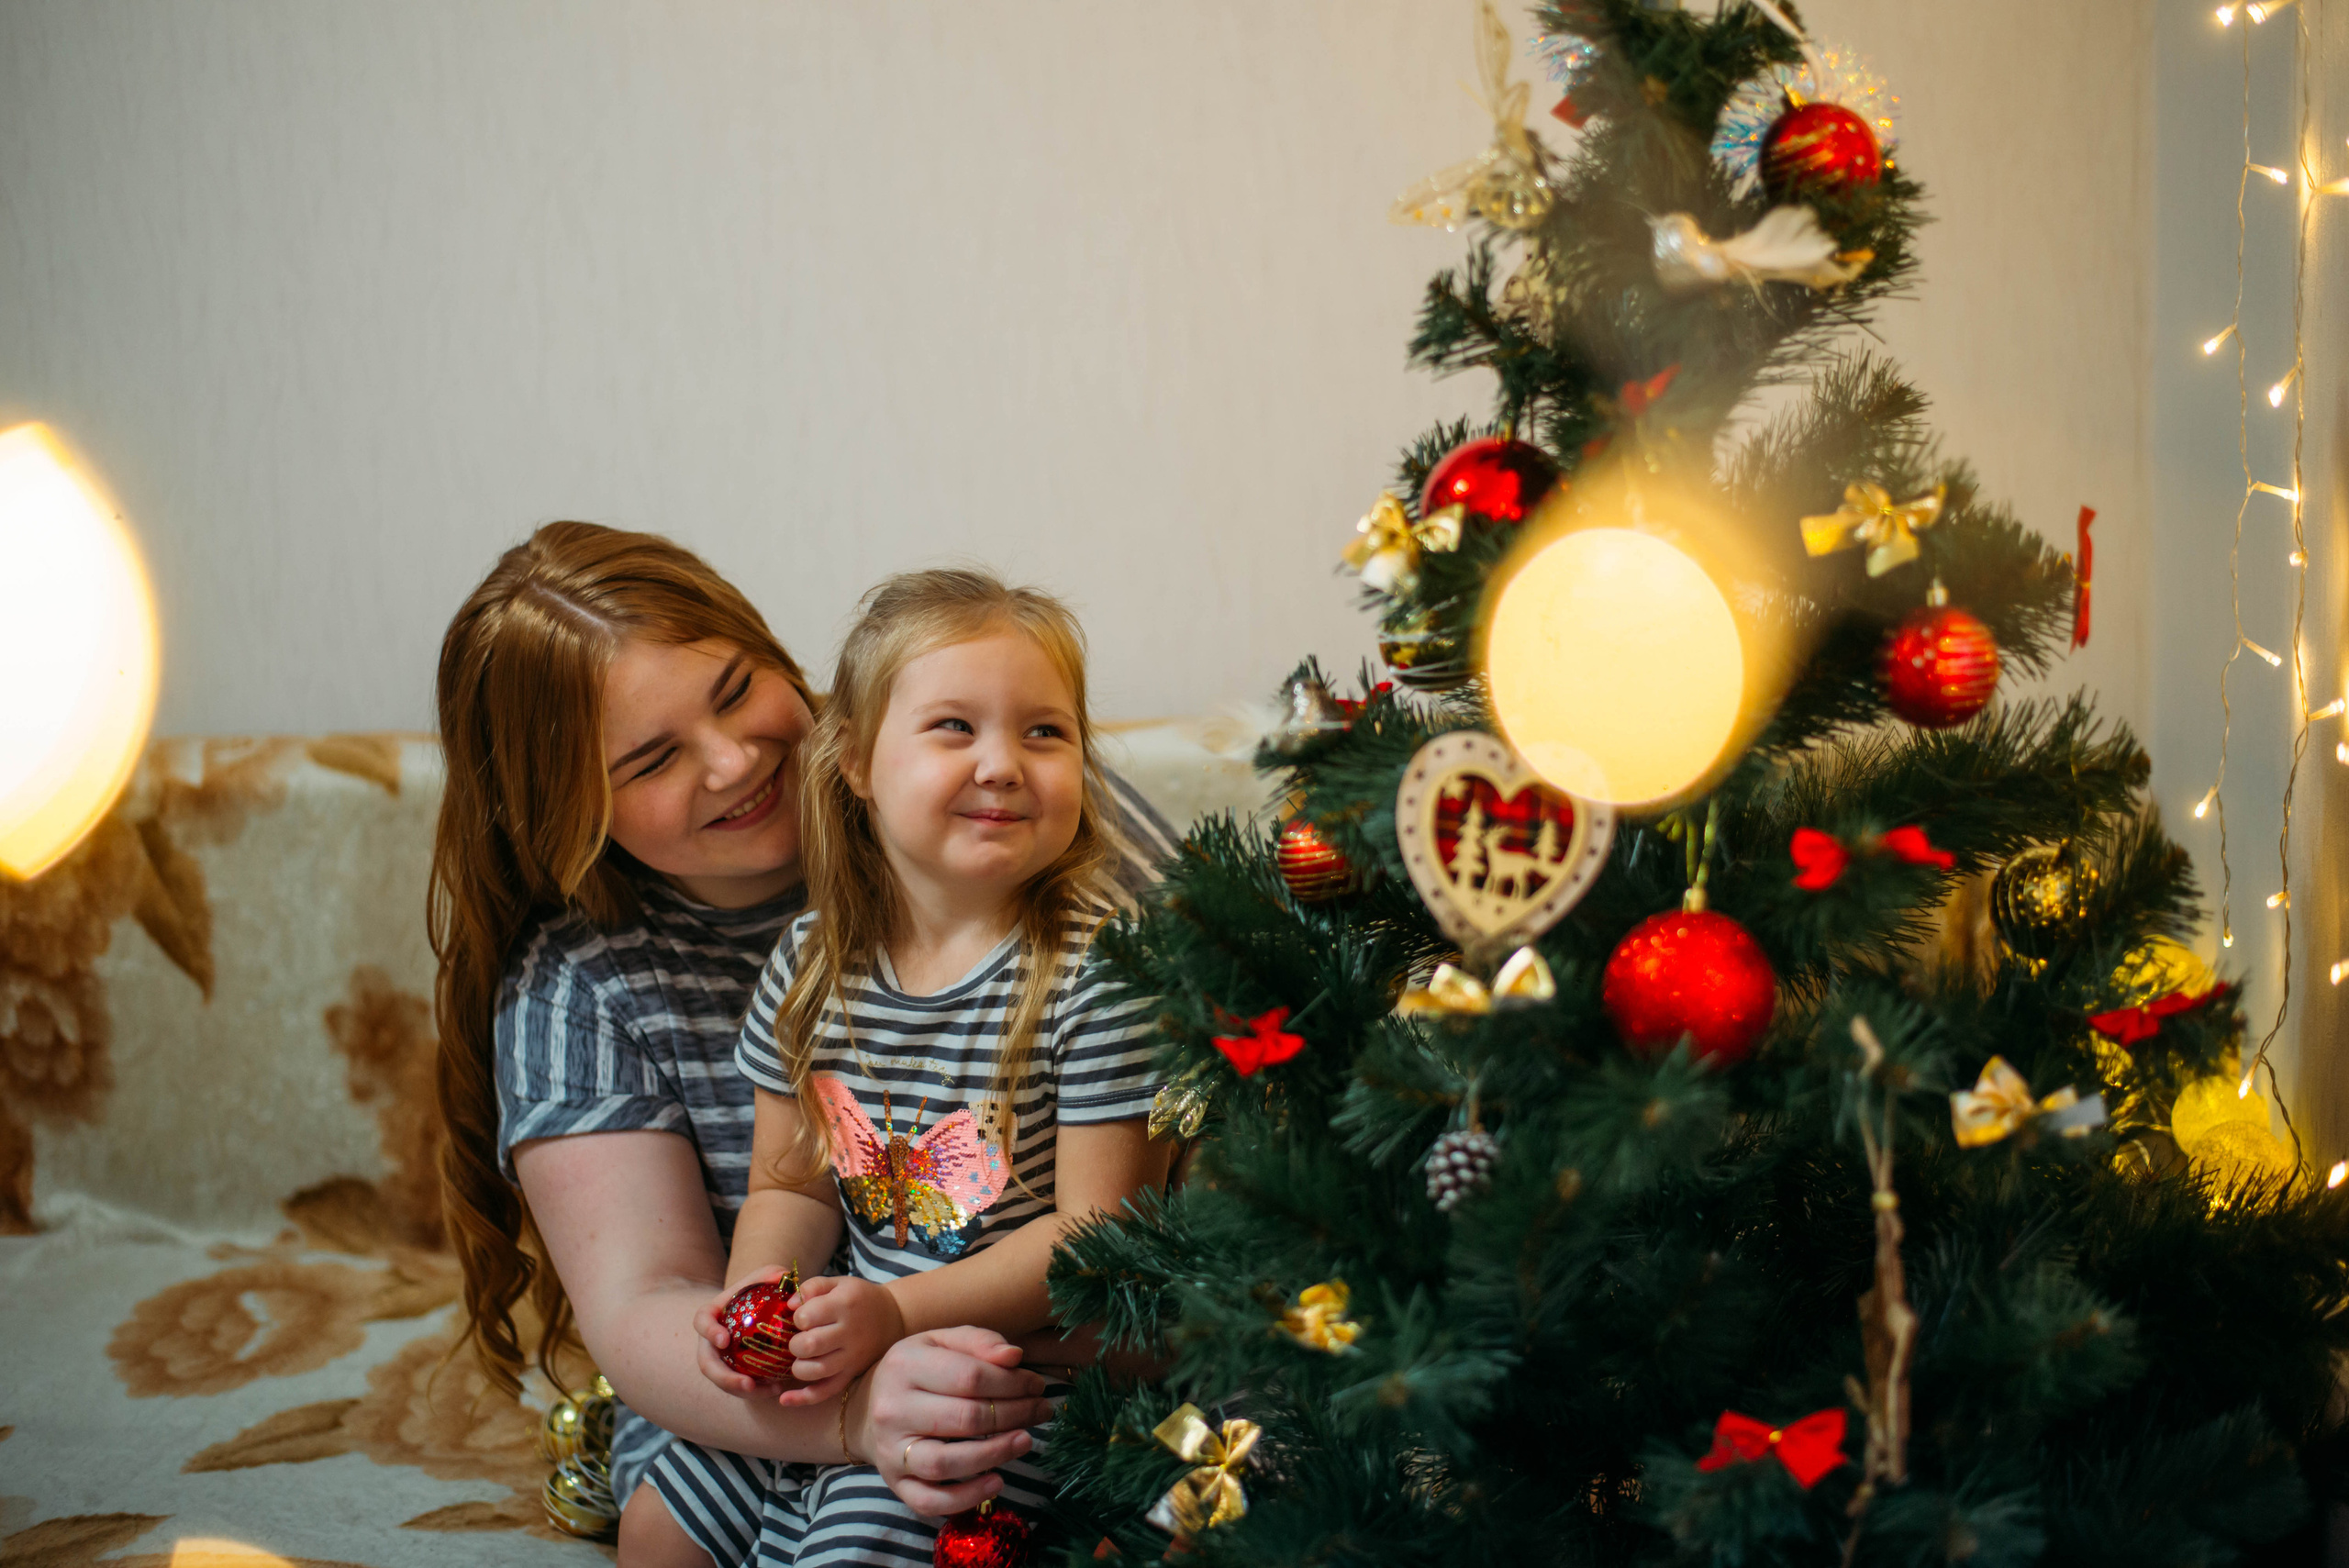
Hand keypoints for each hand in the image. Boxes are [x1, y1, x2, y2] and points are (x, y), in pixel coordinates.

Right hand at [694, 1263, 796, 1397]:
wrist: (766, 1305)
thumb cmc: (764, 1288)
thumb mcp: (770, 1275)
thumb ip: (774, 1274)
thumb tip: (782, 1279)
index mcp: (713, 1314)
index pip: (702, 1321)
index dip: (709, 1331)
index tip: (724, 1340)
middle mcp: (711, 1340)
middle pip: (707, 1363)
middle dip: (723, 1377)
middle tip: (747, 1384)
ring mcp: (721, 1358)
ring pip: (723, 1381)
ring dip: (742, 1390)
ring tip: (769, 1391)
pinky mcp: (734, 1371)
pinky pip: (740, 1387)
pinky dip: (757, 1391)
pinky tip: (777, 1388)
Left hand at [778, 1275, 906, 1406]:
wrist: (893, 1317)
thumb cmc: (858, 1298)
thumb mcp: (838, 1283)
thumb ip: (812, 1287)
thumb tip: (789, 1305)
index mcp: (844, 1305)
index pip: (806, 1317)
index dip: (797, 1317)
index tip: (803, 1317)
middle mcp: (849, 1333)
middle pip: (809, 1345)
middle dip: (795, 1343)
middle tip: (800, 1338)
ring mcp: (851, 1357)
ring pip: (816, 1371)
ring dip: (799, 1367)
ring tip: (802, 1358)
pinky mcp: (851, 1374)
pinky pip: (826, 1391)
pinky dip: (804, 1397)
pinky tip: (785, 1398)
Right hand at [858, 1328, 1054, 1515]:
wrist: (865, 1408)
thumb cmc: (917, 1371)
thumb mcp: (940, 1342)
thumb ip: (978, 1341)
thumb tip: (1014, 1356)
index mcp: (905, 1365)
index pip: (970, 1376)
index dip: (1013, 1382)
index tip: (1037, 1385)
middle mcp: (892, 1409)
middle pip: (964, 1418)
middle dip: (1014, 1415)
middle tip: (1041, 1411)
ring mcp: (891, 1451)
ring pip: (946, 1462)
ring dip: (994, 1455)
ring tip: (1025, 1441)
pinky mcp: (894, 1484)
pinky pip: (929, 1501)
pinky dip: (965, 1498)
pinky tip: (996, 1482)